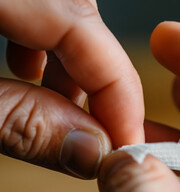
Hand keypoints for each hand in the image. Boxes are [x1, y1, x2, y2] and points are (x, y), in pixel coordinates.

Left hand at [0, 0, 143, 177]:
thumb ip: (17, 120)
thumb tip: (88, 150)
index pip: (78, 19)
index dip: (116, 84)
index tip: (128, 141)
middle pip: (80, 13)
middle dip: (101, 80)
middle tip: (104, 137)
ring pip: (67, 11)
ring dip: (76, 68)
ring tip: (67, 116)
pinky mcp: (11, 0)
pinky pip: (45, 10)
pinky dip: (50, 48)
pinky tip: (34, 73)